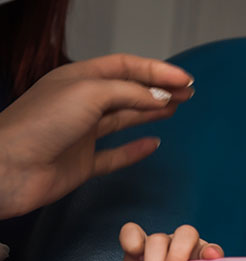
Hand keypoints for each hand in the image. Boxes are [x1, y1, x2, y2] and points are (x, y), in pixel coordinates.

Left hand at [0, 54, 193, 219]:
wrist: (9, 168)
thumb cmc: (41, 124)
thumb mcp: (90, 93)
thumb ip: (129, 93)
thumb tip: (160, 98)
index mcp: (79, 79)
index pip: (125, 67)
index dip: (157, 71)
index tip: (185, 80)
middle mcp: (82, 103)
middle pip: (128, 92)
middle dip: (159, 90)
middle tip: (189, 93)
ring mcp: (83, 134)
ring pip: (124, 119)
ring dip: (151, 112)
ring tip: (177, 108)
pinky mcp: (83, 163)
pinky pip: (116, 155)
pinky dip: (136, 150)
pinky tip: (154, 144)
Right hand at [119, 222, 224, 260]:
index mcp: (202, 257)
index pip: (210, 248)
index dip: (210, 251)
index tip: (210, 258)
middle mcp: (183, 245)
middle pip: (185, 234)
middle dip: (177, 256)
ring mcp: (160, 244)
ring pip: (157, 240)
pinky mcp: (136, 246)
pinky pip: (131, 232)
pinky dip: (132, 242)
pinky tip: (136, 258)